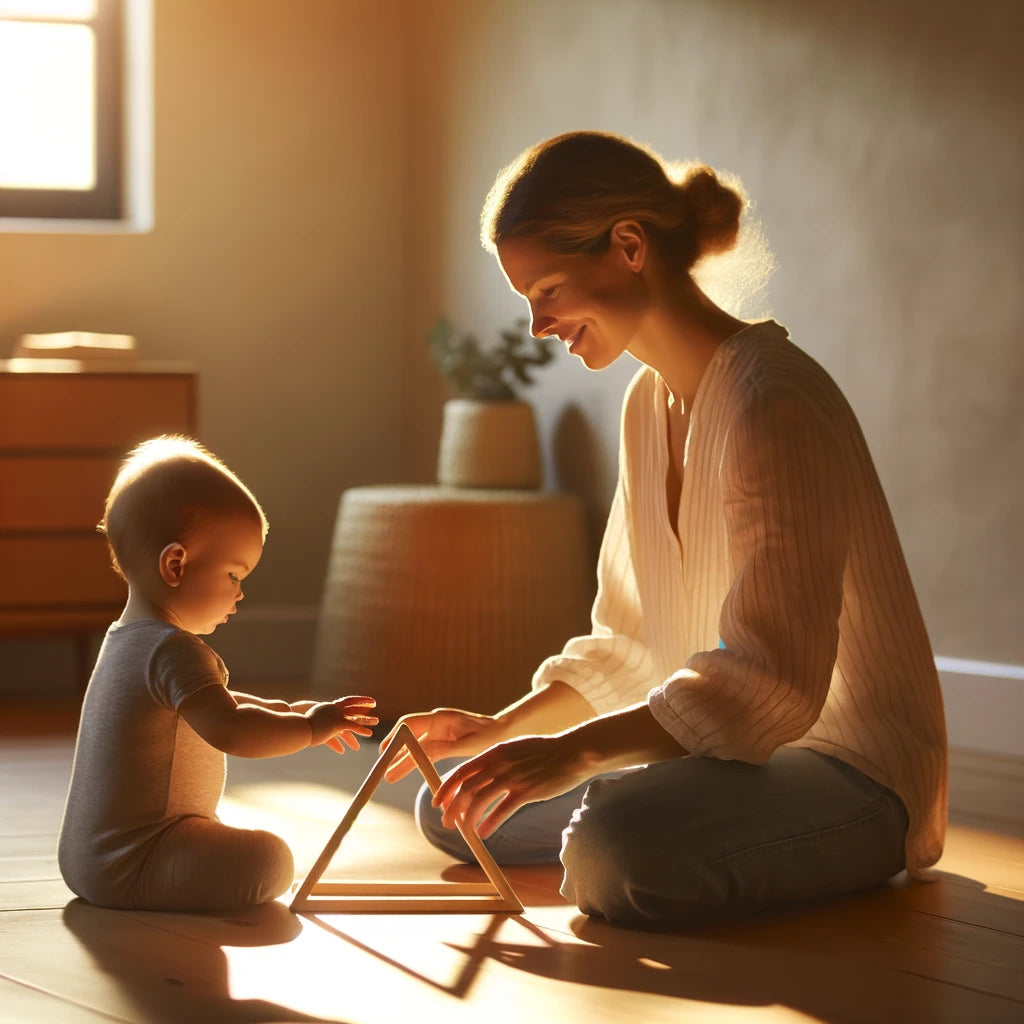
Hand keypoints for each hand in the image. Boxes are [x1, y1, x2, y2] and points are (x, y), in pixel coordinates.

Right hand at [306, 696, 377, 752]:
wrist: (297, 721)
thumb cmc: (300, 720)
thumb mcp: (309, 720)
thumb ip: (316, 721)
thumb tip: (317, 725)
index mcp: (329, 706)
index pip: (345, 701)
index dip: (354, 700)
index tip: (361, 700)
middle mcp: (335, 710)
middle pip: (352, 707)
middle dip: (363, 705)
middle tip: (373, 704)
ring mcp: (336, 716)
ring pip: (355, 717)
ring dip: (366, 719)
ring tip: (376, 722)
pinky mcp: (337, 724)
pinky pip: (352, 727)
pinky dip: (360, 730)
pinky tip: (368, 733)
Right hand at [380, 708, 503, 782]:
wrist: (502, 732)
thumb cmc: (489, 735)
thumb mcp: (469, 744)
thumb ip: (447, 748)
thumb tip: (426, 752)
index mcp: (441, 718)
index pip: (410, 724)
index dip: (395, 736)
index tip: (385, 751)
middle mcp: (436, 723)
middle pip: (408, 736)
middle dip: (395, 752)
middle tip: (383, 769)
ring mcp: (438, 732)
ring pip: (414, 746)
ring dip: (402, 760)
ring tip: (389, 776)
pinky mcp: (442, 742)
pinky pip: (423, 752)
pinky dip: (413, 761)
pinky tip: (403, 770)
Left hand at [432, 732, 590, 838]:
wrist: (573, 751)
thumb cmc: (545, 752)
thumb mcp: (515, 748)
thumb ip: (497, 761)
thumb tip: (478, 778)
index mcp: (495, 751)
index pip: (462, 771)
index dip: (446, 788)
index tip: (437, 801)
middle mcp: (500, 763)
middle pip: (466, 788)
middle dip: (452, 807)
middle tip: (446, 822)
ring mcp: (514, 777)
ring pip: (480, 800)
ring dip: (467, 818)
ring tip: (463, 831)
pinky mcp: (528, 791)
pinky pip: (502, 810)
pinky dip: (489, 823)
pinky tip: (483, 833)